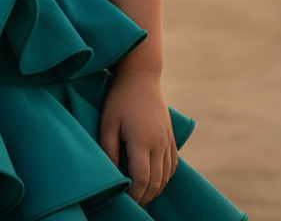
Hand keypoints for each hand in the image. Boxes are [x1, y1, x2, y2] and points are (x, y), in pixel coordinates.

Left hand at [98, 68, 177, 206]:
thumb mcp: (108, 122)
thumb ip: (108, 150)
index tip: (124, 202)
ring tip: (140, 197)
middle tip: (131, 205)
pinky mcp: (171, 137)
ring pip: (166, 177)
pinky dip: (164, 178)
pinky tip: (154, 181)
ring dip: (155, 190)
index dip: (134, 196)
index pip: (142, 180)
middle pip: (156, 183)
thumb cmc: (120, 98)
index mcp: (142, 141)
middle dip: (144, 198)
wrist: (141, 76)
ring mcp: (168, 141)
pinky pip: (172, 165)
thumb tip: (111, 176)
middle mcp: (159, 144)